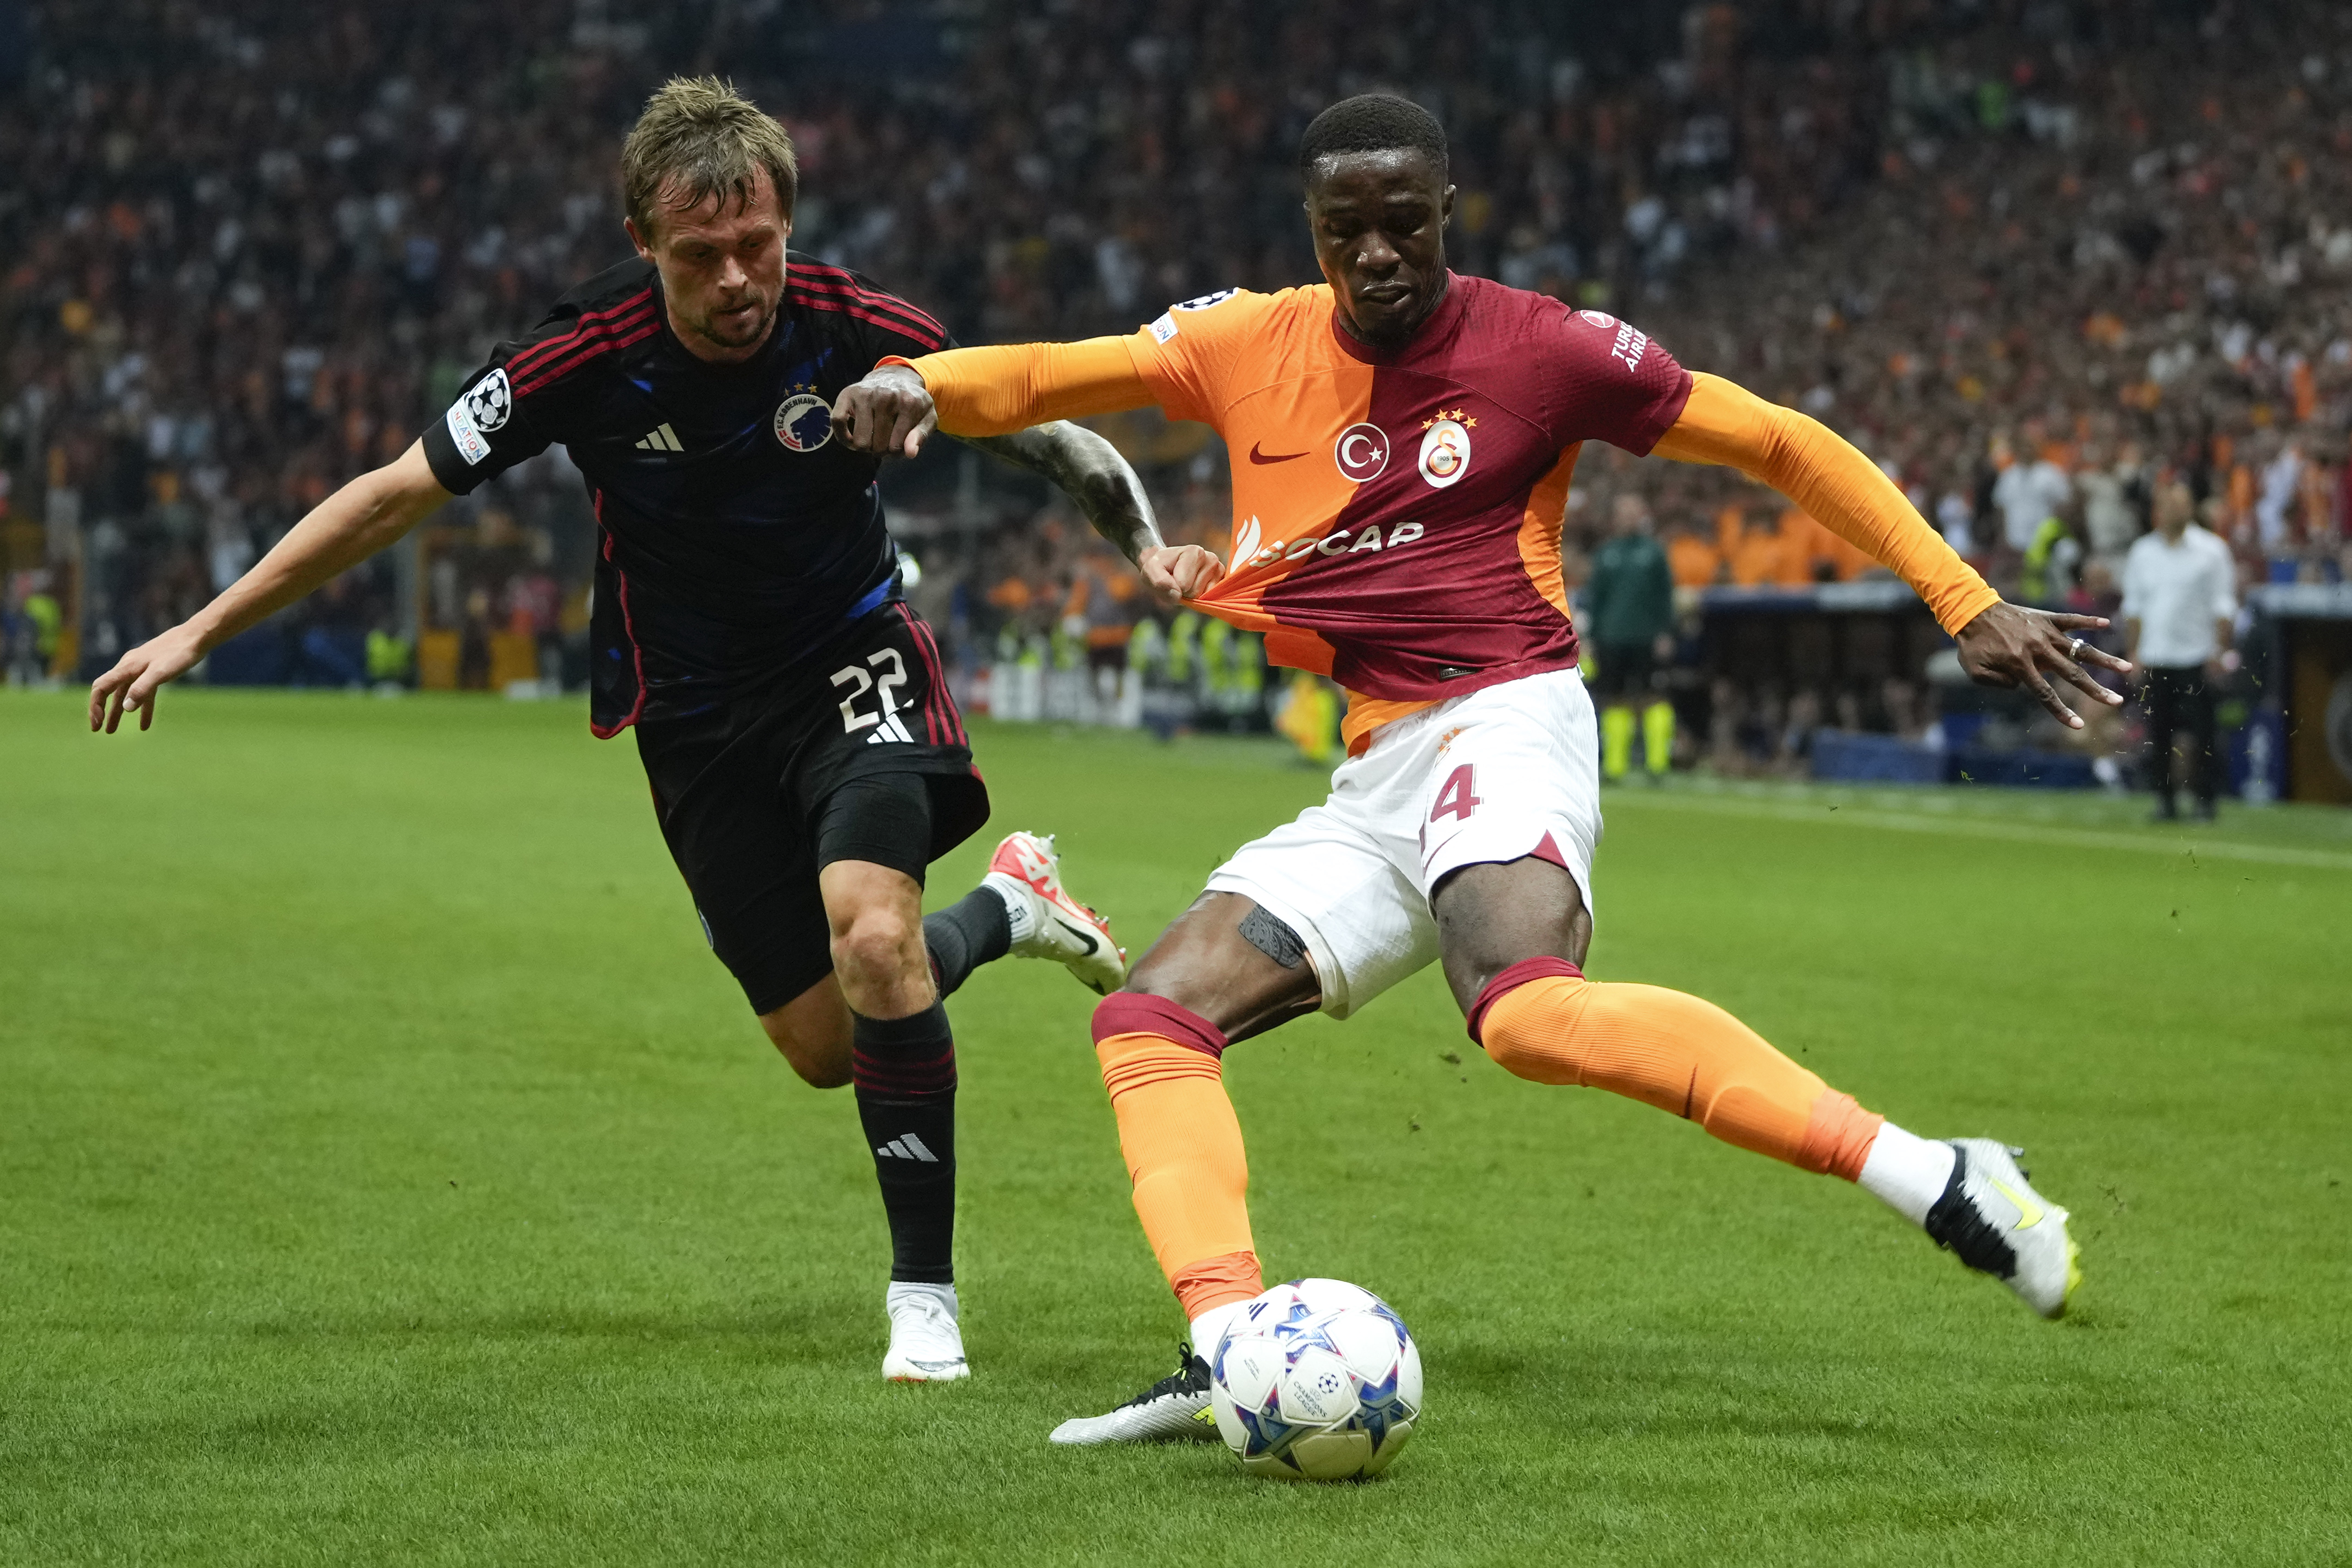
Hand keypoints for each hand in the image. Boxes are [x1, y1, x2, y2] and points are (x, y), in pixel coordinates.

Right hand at [89, 620, 210, 732]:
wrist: (195, 637)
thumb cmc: (179, 653)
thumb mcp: (160, 673)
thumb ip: (142, 688)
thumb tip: (126, 708)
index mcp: (127, 668)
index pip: (101, 688)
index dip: (96, 706)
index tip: (97, 723)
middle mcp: (129, 668)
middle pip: (110, 692)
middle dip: (103, 711)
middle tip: (98, 729)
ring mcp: (141, 670)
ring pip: (125, 694)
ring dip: (119, 712)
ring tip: (113, 730)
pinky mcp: (153, 672)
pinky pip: (143, 693)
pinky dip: (142, 708)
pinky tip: (144, 725)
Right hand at [832, 365, 936, 457]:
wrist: (895, 377)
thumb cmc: (912, 404)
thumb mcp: (927, 418)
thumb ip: (921, 435)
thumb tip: (910, 454)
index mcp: (909, 403)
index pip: (896, 447)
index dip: (895, 452)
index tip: (897, 443)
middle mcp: (886, 396)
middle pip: (877, 447)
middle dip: (880, 448)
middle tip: (884, 437)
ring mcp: (865, 394)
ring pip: (860, 442)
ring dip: (865, 446)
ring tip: (872, 435)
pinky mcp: (847, 394)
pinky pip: (837, 423)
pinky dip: (844, 437)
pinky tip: (852, 437)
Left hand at [1139, 544, 1225, 599]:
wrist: (1167, 564)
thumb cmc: (1159, 566)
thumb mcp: (1149, 570)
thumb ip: (1158, 580)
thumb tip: (1176, 594)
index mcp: (1194, 552)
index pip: (1183, 584)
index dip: (1172, 586)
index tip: (1170, 576)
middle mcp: (1211, 559)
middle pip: (1194, 592)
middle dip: (1182, 591)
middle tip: (1176, 581)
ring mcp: (1219, 571)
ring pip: (1202, 598)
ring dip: (1190, 594)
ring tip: (1185, 582)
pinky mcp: (1223, 582)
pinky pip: (1211, 600)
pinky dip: (1200, 598)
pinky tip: (1196, 586)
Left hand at [1953, 601, 2131, 729]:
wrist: (1972, 611)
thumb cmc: (1973, 645)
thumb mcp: (1976, 672)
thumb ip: (1999, 683)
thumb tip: (2021, 685)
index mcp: (2021, 665)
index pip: (2046, 694)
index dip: (2061, 712)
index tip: (2079, 726)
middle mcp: (2038, 649)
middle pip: (2073, 674)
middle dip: (2096, 690)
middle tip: (2118, 701)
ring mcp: (2045, 632)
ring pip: (2080, 648)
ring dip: (2104, 659)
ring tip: (2127, 668)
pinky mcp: (2046, 617)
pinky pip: (2071, 619)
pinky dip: (2088, 620)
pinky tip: (2106, 623)